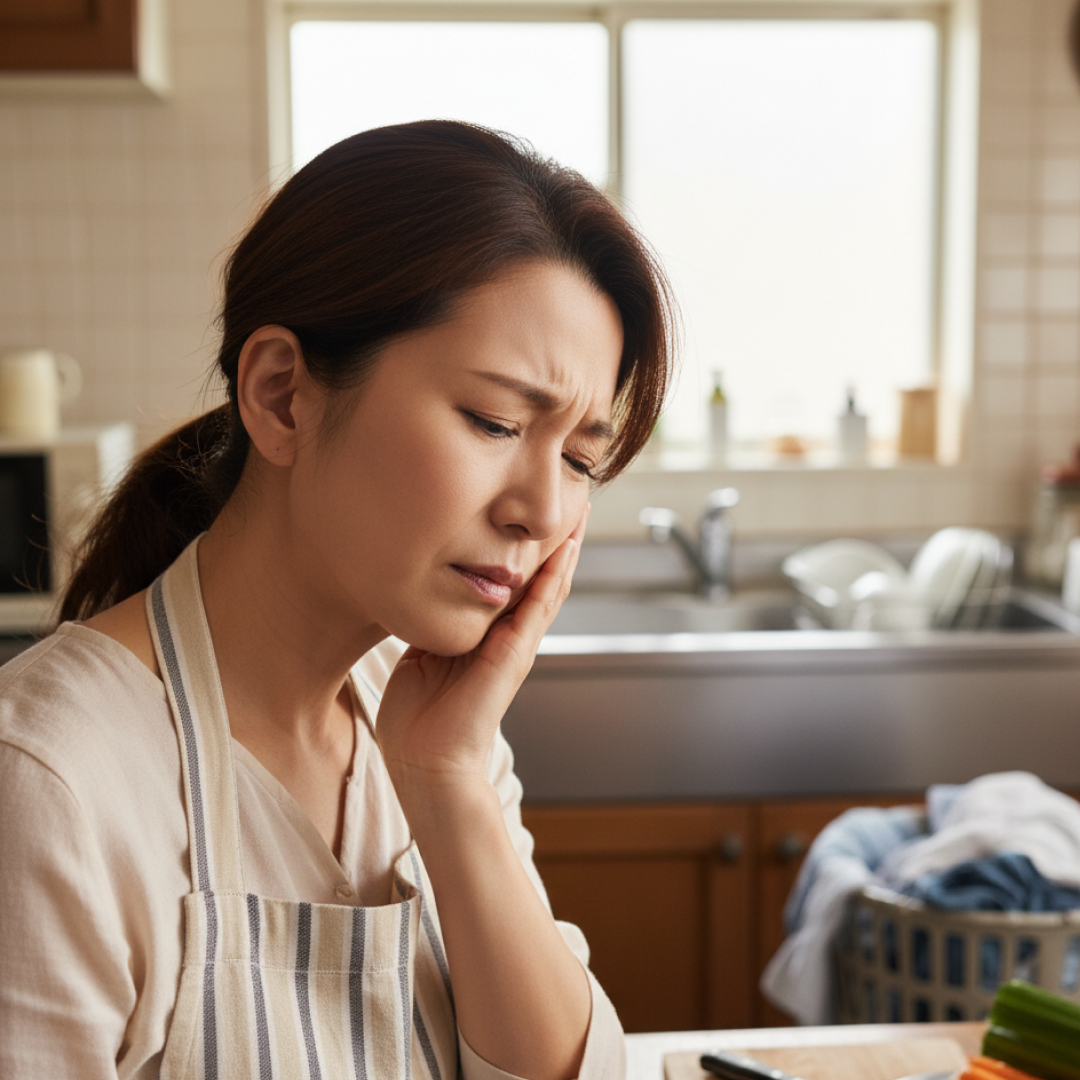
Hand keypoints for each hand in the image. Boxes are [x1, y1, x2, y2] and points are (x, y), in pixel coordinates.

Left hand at [376, 505, 588, 795]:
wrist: (425, 764)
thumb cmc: (417, 720)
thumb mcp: (420, 657)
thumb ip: (431, 628)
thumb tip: (421, 598)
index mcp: (485, 637)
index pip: (512, 585)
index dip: (525, 551)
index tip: (530, 516)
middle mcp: (507, 638)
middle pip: (540, 580)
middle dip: (555, 542)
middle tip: (571, 501)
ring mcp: (515, 647)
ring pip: (549, 589)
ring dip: (566, 551)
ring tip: (580, 514)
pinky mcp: (513, 656)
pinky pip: (539, 609)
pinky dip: (554, 578)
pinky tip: (567, 550)